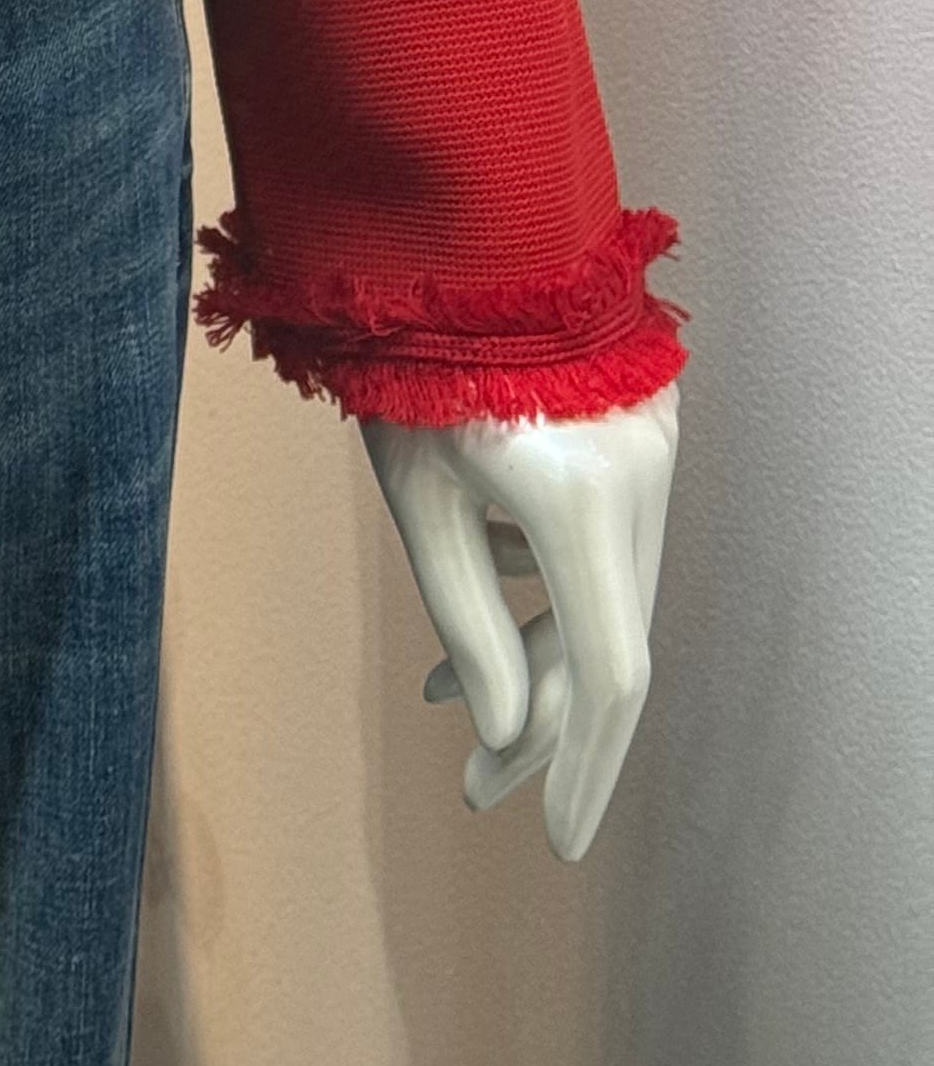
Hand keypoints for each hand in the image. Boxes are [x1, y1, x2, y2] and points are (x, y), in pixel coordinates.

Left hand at [362, 388, 678, 856]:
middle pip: (612, 639)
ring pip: (610, 589)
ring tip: (448, 698)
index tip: (556, 839)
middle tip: (476, 787)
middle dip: (544, 722)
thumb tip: (506, 734)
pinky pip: (610, 536)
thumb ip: (465, 618)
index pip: (608, 674)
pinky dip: (552, 583)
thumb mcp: (417, 494)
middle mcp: (640, 475)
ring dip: (541, 650)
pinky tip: (484, 597)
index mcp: (578, 495)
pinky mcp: (645, 427)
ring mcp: (653, 447)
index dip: (584, 767)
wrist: (458, 226)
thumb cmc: (412, 355)